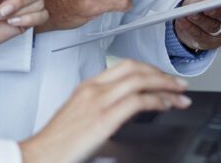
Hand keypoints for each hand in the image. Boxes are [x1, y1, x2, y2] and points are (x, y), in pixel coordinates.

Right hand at [19, 60, 190, 162]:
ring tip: (180, 94)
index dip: (148, 69)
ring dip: (164, 85)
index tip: (163, 78)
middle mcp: (93, 89)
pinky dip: (157, 100)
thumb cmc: (58, 143)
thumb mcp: (81, 118)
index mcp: (87, 87)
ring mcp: (98, 101)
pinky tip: (167, 105)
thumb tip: (124, 111)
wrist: (40, 155)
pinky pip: (137, 101)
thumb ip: (102, 109)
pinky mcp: (103, 118)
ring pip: (139, 80)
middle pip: (134, 68)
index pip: (124, 66)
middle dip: (161, 73)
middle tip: (178, 83)